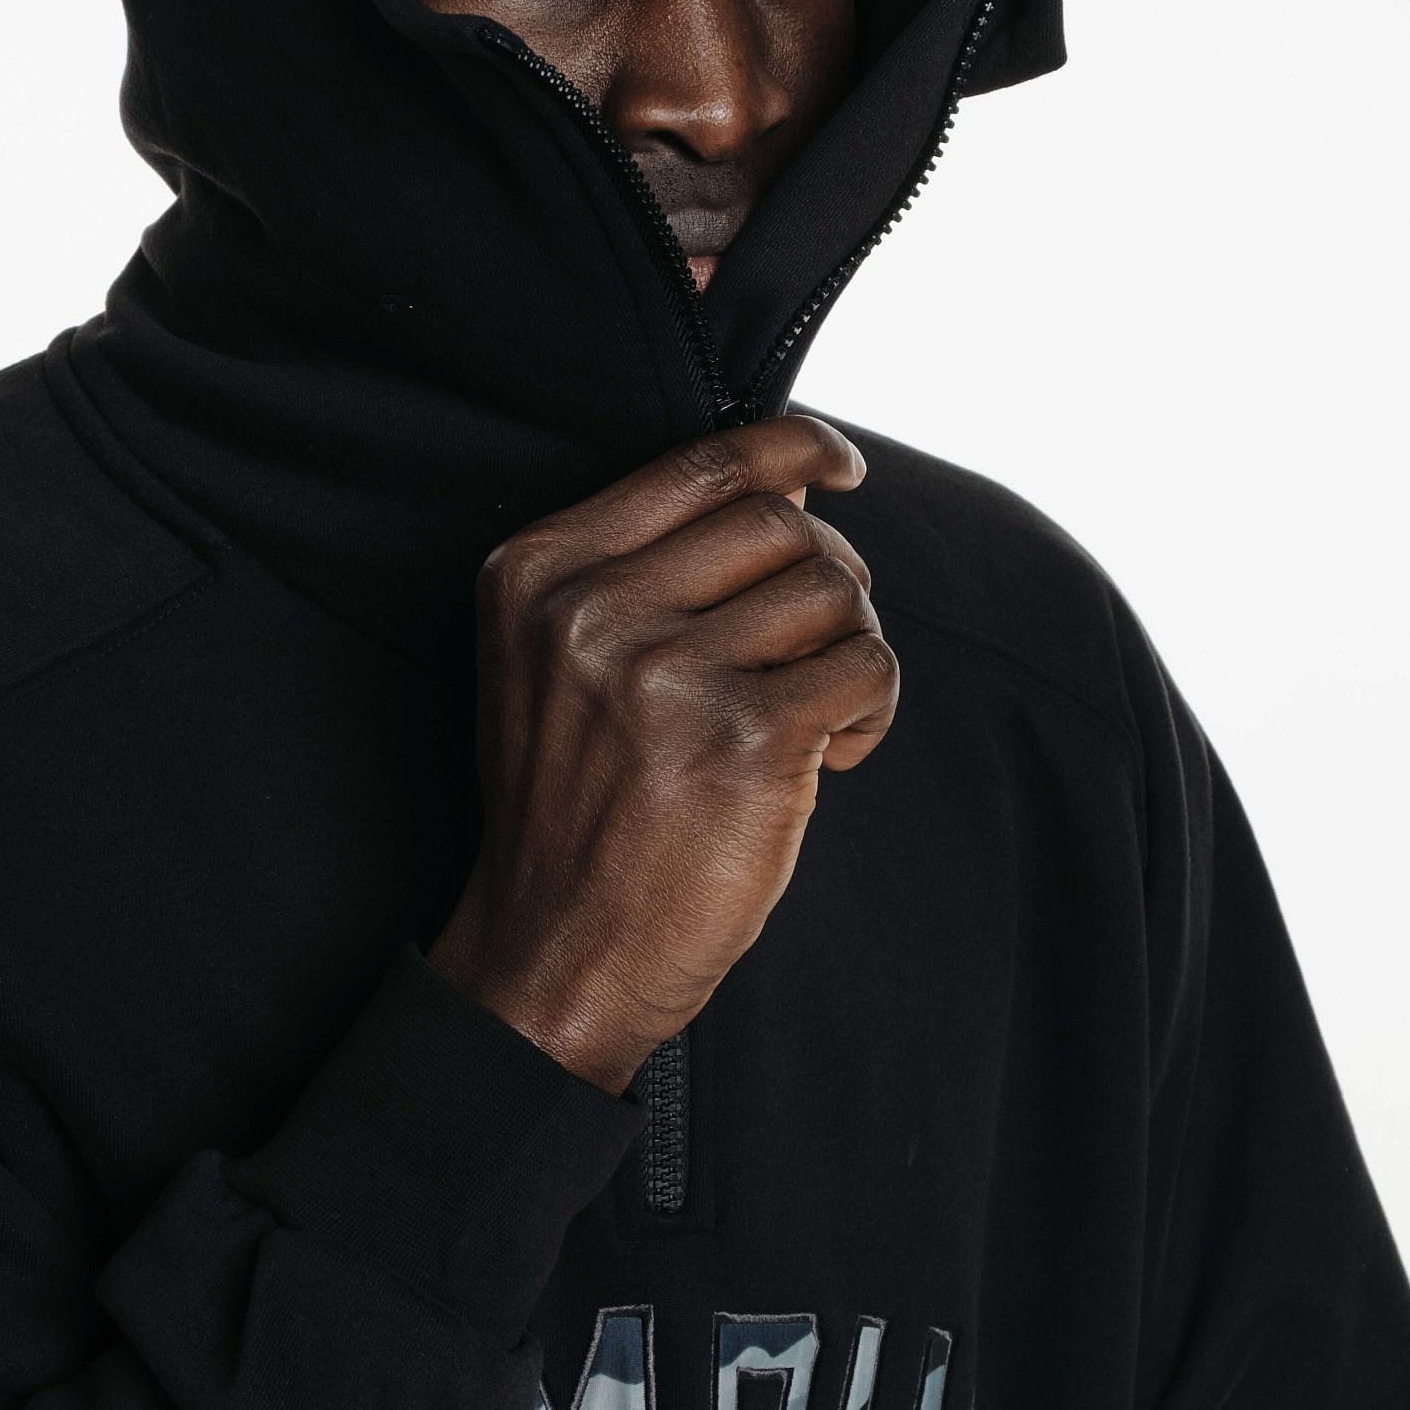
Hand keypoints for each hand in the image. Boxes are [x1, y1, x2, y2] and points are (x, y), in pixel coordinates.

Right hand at [427, 416, 895, 1092]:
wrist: (553, 960)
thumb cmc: (576, 813)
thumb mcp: (558, 665)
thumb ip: (643, 571)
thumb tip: (792, 489)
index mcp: (536, 573)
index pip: (701, 464)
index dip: (793, 449)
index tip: (841, 469)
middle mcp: (590, 610)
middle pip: (778, 526)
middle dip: (826, 579)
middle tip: (817, 652)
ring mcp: (665, 674)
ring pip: (833, 593)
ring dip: (850, 651)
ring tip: (817, 719)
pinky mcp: (745, 741)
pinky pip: (868, 669)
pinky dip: (872, 710)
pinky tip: (834, 756)